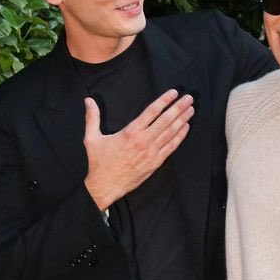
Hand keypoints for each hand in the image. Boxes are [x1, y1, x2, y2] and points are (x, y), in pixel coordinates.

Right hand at [83, 89, 194, 210]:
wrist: (105, 186)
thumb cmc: (99, 162)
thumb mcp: (92, 138)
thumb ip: (92, 117)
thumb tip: (88, 100)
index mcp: (130, 132)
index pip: (151, 112)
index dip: (164, 101)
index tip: (174, 93)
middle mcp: (143, 141)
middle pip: (165, 120)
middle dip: (178, 108)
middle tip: (189, 98)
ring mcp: (151, 153)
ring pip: (171, 133)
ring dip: (182, 120)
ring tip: (191, 109)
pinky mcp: (155, 163)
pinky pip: (171, 147)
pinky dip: (180, 137)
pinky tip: (186, 127)